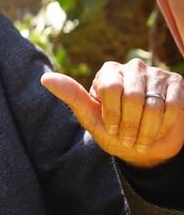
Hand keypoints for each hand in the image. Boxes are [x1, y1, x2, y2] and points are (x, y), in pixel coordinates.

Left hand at [41, 59, 183, 167]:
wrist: (146, 147)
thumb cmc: (115, 131)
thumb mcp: (90, 117)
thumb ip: (71, 96)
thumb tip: (45, 78)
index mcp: (108, 72)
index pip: (110, 90)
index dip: (112, 116)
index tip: (112, 129)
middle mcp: (132, 67)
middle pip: (133, 98)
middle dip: (130, 126)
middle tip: (129, 138)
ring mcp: (156, 74)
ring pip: (154, 105)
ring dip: (148, 130)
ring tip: (143, 137)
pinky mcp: (177, 83)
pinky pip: (174, 107)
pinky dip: (165, 125)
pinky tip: (160, 130)